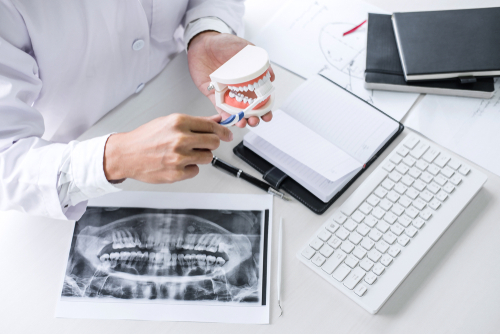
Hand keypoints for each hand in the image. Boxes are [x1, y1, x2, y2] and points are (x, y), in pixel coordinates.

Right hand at [103, 114, 232, 182]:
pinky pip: (195, 171)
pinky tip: (178, 163)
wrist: (126, 154)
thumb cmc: (145, 138)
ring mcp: (178, 157)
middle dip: (212, 144)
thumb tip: (216, 119)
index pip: (211, 126)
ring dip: (200, 156)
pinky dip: (190, 168)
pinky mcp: (176, 173)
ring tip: (185, 154)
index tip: (227, 134)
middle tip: (204, 145)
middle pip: (214, 142)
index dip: (223, 131)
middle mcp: (180, 139)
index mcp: (179, 122)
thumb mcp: (169, 122)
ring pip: (207, 157)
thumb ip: (195, 122)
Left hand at [187, 31, 274, 127]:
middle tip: (256, 121)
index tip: (267, 115)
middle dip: (254, 118)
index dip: (265, 108)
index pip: (260, 98)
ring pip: (236, 111)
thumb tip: (272, 77)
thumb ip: (259, 62)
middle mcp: (239, 89)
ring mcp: (227, 92)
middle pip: (249, 109)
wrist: (202, 41)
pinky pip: (220, 108)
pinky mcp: (214, 94)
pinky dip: (225, 116)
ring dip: (240, 120)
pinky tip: (230, 120)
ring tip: (243, 123)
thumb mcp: (245, 49)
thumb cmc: (223, 43)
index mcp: (250, 80)